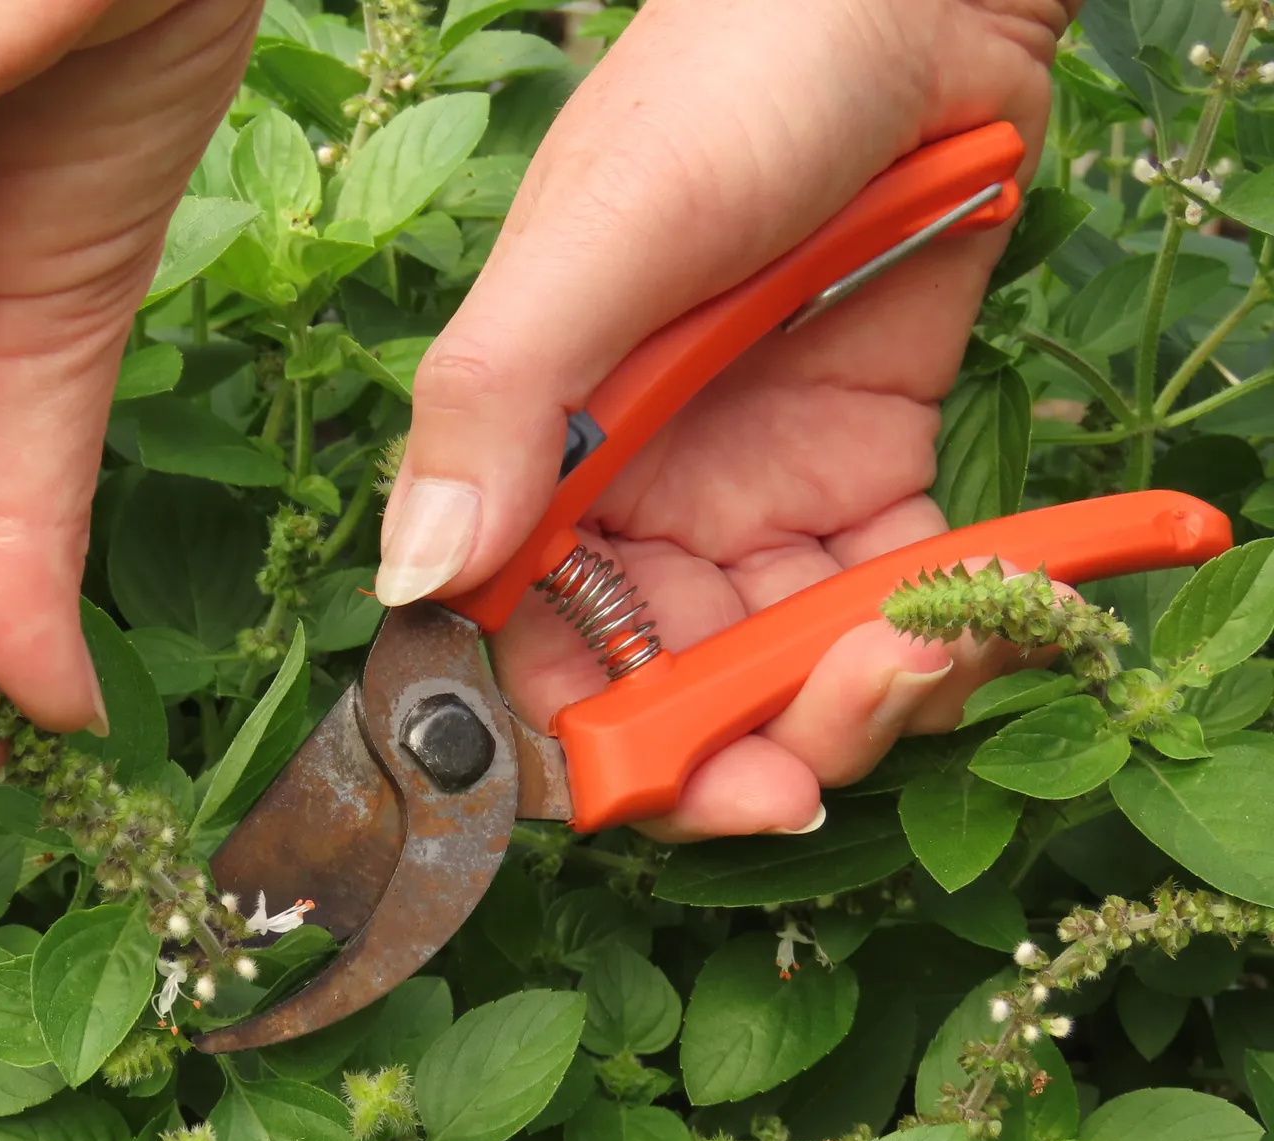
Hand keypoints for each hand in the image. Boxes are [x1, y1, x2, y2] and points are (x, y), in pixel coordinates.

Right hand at [376, 0, 1079, 839]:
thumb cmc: (730, 78)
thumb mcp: (599, 234)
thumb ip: (496, 403)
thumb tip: (410, 582)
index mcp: (538, 457)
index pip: (525, 644)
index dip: (576, 744)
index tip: (651, 795)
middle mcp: (637, 499)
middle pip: (662, 687)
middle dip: (734, 753)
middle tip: (799, 783)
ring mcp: (756, 493)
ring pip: (783, 664)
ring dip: (853, 703)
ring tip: (928, 663)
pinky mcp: (869, 472)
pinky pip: (896, 592)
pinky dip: (951, 629)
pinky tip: (996, 619)